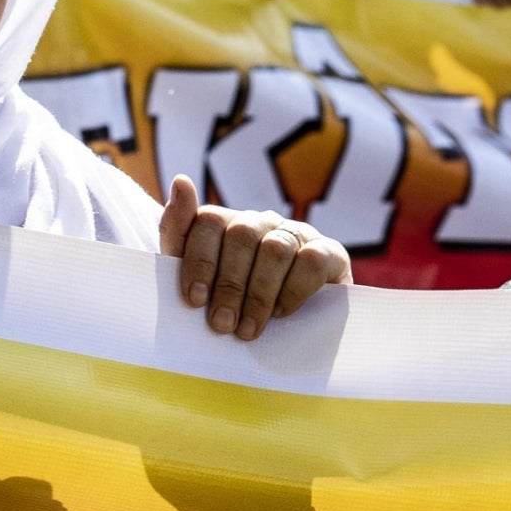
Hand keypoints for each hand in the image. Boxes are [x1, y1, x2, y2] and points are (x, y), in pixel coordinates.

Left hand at [160, 175, 348, 339]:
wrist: (295, 328)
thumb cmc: (236, 302)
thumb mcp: (199, 278)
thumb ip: (179, 233)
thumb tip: (181, 181)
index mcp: (227, 223)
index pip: (209, 220)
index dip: (199, 260)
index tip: (195, 300)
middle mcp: (262, 222)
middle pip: (241, 235)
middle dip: (228, 285)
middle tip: (222, 324)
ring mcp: (297, 234)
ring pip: (275, 249)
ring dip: (258, 294)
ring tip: (248, 330)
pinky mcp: (331, 253)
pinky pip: (312, 261)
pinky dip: (292, 291)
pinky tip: (280, 313)